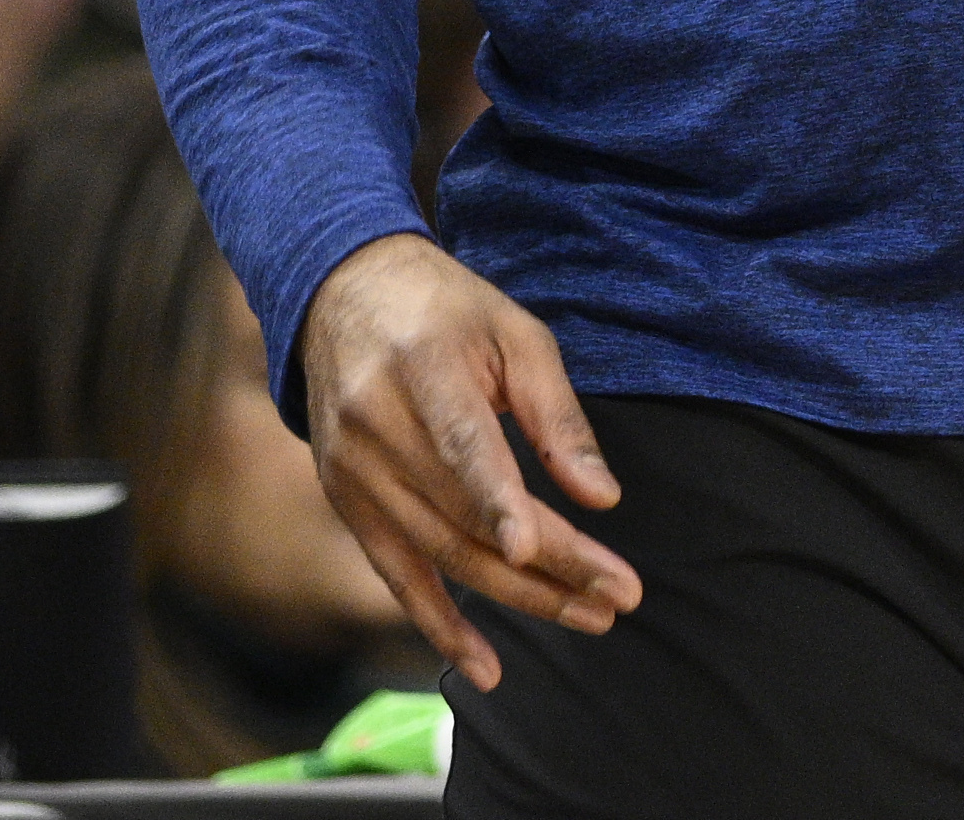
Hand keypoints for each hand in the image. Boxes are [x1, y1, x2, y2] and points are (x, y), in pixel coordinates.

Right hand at [296, 233, 641, 688]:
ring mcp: (353, 471)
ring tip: (590, 615)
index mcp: (421, 368)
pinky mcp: (347, 502)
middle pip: (466, 514)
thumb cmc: (447, 311)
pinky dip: (439, 627)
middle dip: (549, 564)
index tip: (538, 546)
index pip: (462, 443)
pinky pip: (397, 576)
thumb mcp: (514, 333)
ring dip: (518, 596)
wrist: (343, 296)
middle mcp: (376, 426)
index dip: (497, 500)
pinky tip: (486, 668)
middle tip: (620, 597)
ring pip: (442, 554)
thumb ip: (557, 416)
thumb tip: (602, 498)